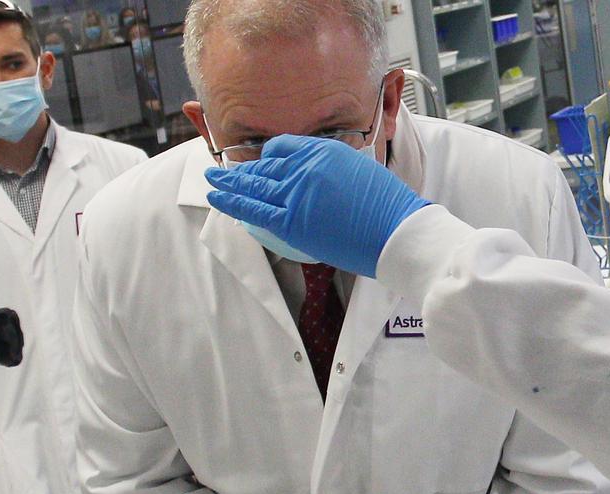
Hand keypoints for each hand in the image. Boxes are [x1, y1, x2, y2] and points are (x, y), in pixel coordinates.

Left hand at [205, 135, 429, 278]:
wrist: (397, 231)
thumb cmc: (388, 207)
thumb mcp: (359, 170)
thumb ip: (332, 168)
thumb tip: (314, 178)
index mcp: (323, 150)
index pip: (282, 146)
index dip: (267, 155)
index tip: (260, 162)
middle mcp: (305, 166)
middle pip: (263, 164)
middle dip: (240, 168)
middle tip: (220, 169)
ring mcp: (295, 193)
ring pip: (253, 185)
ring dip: (227, 183)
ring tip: (211, 181)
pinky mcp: (291, 221)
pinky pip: (254, 209)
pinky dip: (233, 202)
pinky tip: (218, 199)